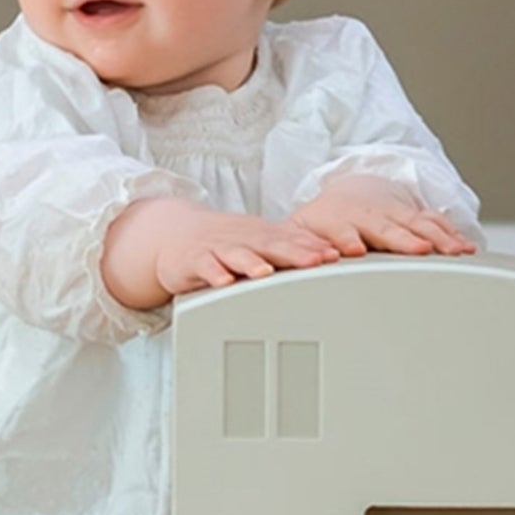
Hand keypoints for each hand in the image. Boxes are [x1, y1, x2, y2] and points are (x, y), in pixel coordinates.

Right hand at [151, 207, 341, 296]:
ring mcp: (218, 249)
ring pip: (237, 255)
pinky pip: (205, 267)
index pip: (292, 239)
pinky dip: (214, 273)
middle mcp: (243, 240)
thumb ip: (291, 247)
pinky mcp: (194, 260)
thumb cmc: (225, 242)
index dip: (314, 246)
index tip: (337, 255)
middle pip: (271, 245)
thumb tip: (331, 253)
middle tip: (315, 260)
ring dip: (252, 262)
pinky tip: (223, 282)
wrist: (176, 233)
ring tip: (266, 272)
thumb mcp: (259, 240)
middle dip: (294, 252)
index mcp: (262, 236)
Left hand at [290, 175, 476, 256]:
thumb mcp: (301, 233)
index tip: (353, 250)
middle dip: (402, 239)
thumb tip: (286, 266)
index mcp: (337, 221)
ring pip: (418, 224)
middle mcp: (369, 215)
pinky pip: (437, 224)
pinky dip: (452, 235)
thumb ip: (296, 249)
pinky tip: (466, 248)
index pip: (341, 230)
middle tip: (418, 249)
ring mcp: (394, 213)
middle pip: (386, 228)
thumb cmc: (324, 222)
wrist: (349, 193)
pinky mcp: (414, 216)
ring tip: (454, 251)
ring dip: (438, 237)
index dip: (347, 239)